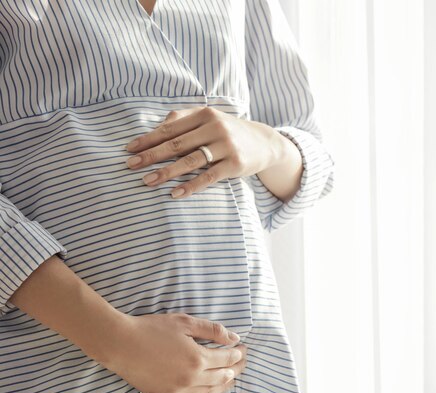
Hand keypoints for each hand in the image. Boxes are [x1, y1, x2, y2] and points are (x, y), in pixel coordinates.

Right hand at [97, 312, 246, 392]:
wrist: (120, 344)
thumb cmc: (151, 329)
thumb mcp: (184, 322)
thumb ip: (212, 330)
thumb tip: (234, 337)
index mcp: (197, 358)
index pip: (226, 359)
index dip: (237, 354)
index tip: (242, 349)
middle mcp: (190, 378)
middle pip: (221, 377)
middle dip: (235, 369)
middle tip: (242, 362)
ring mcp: (177, 390)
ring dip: (223, 386)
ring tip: (231, 379)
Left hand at [125, 106, 290, 198]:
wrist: (265, 143)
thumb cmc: (230, 132)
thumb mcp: (210, 119)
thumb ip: (184, 119)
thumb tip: (157, 127)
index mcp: (205, 114)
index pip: (170, 128)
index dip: (148, 139)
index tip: (129, 149)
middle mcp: (216, 127)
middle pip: (177, 144)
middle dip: (151, 156)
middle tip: (130, 166)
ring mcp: (226, 146)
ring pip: (190, 161)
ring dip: (166, 172)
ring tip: (147, 181)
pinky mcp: (235, 164)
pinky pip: (208, 177)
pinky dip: (191, 186)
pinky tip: (175, 193)